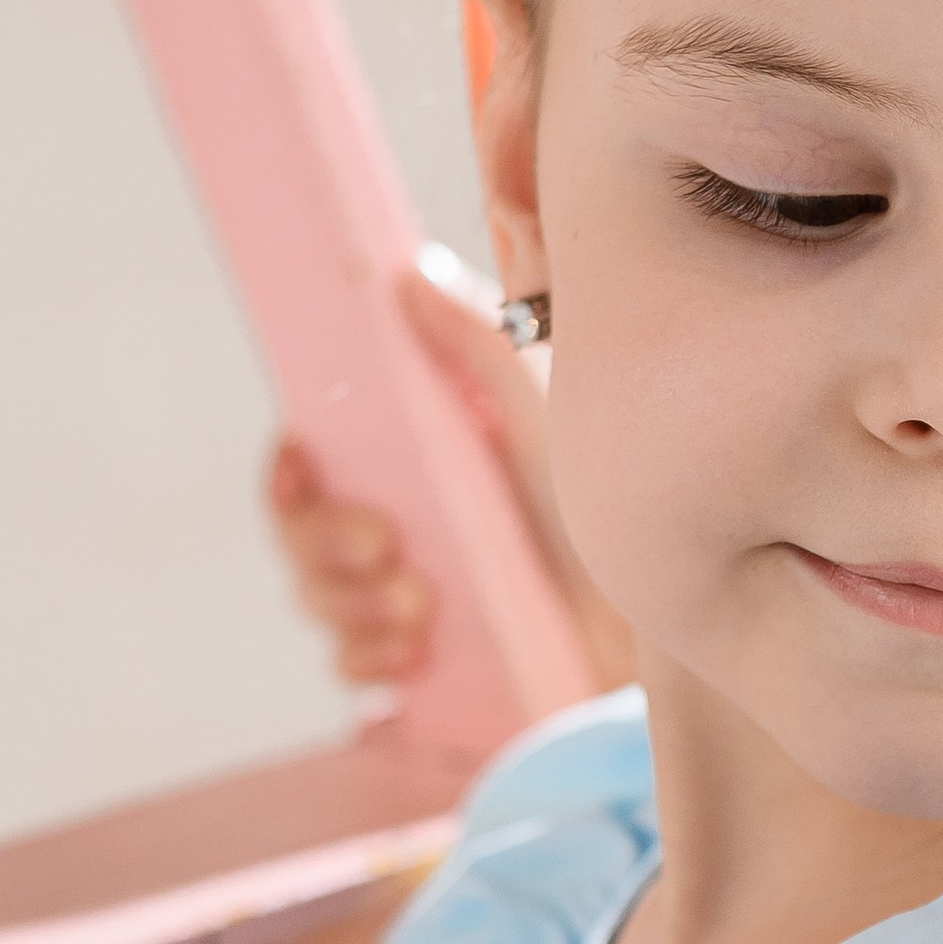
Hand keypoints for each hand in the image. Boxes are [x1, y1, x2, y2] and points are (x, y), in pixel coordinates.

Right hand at [265, 253, 634, 690]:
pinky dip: (369, 659)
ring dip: (353, 605)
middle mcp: (404, 530)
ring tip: (423, 605)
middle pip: (300, 536)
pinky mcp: (431, 662)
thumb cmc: (604, 504)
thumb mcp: (545, 413)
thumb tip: (409, 277)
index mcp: (417, 468)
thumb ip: (479, 345)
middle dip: (324, 543)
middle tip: (386, 544)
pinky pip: (353, 666)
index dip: (288, 468)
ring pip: (319, 601)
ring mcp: (410, 597)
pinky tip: (413, 651)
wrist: (654, 613)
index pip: (313, 466)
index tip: (301, 462)